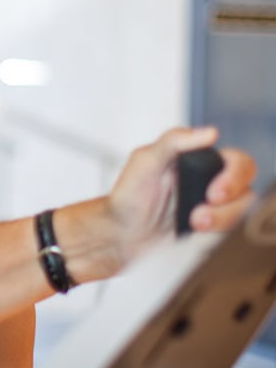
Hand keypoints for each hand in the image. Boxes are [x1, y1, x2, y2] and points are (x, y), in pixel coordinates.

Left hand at [107, 126, 256, 261]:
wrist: (121, 234)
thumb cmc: (129, 195)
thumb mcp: (145, 160)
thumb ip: (174, 141)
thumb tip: (209, 132)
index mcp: (199, 161)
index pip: (238, 162)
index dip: (234, 176)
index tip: (214, 192)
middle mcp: (211, 182)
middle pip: (246, 188)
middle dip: (230, 203)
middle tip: (202, 213)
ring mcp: (214, 208)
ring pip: (243, 212)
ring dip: (221, 220)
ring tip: (192, 223)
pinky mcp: (212, 230)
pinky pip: (232, 231)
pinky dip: (217, 233)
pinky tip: (195, 233)